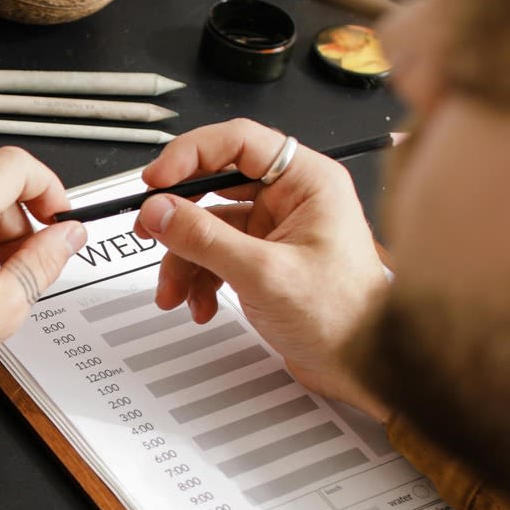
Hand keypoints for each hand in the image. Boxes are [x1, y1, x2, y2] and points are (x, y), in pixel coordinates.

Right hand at [133, 119, 391, 418]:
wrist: (360, 366)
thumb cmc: (342, 316)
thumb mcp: (263, 273)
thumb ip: (204, 238)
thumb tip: (160, 210)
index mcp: (307, 182)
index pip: (237, 142)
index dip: (190, 156)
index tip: (156, 181)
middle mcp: (291, 198)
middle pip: (215, 185)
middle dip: (179, 217)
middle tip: (149, 228)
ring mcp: (276, 229)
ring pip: (208, 226)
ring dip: (183, 259)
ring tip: (174, 290)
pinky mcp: (263, 258)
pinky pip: (214, 254)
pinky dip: (198, 279)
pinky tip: (199, 303)